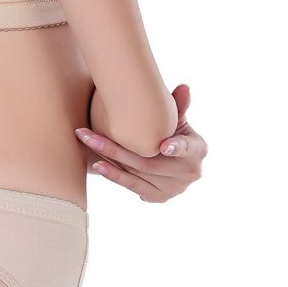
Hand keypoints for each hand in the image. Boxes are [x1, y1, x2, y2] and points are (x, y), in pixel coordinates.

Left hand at [74, 84, 207, 202]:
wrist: (176, 163)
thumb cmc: (176, 133)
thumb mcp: (179, 120)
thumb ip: (179, 106)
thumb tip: (183, 88)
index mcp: (198, 151)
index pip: (186, 148)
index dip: (176, 148)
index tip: (164, 146)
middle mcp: (187, 174)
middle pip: (148, 162)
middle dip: (117, 148)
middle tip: (89, 135)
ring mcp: (172, 189)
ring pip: (136, 174)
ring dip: (110, 160)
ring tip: (89, 144)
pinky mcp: (157, 198)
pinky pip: (132, 185)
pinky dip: (114, 175)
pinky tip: (98, 165)